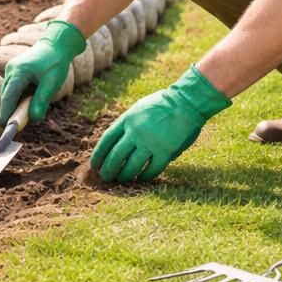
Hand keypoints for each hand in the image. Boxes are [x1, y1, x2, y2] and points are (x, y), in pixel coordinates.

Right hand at [0, 20, 86, 124]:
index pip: (8, 97)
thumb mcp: (52, 84)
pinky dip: (18, 95)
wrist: (56, 44)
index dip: (5, 112)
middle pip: (7, 95)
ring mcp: (11, 68)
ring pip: (9, 91)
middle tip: (17, 124)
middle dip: (10, 109)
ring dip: (15, 102)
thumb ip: (41, 101)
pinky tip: (28, 97)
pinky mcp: (14, 68)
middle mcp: (11, 69)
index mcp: (19, 72)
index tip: (3, 126)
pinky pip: (13, 86)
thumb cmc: (55, 63)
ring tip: (26, 109)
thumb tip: (33, 119)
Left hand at [91, 67, 230, 182]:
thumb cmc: (163, 105)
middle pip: (115, 156)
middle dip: (108, 169)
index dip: (99, 154)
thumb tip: (118, 143)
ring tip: (122, 179)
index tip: (95, 164)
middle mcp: (135, 132)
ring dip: (125, 175)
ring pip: (131, 166)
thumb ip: (129, 125)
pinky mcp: (165, 151)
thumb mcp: (139, 109)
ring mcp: (150, 142)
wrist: (186, 102)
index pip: (107, 140)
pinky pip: (152, 169)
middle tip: (106, 177)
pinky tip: (142, 178)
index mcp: (127, 119)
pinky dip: (145, 176)